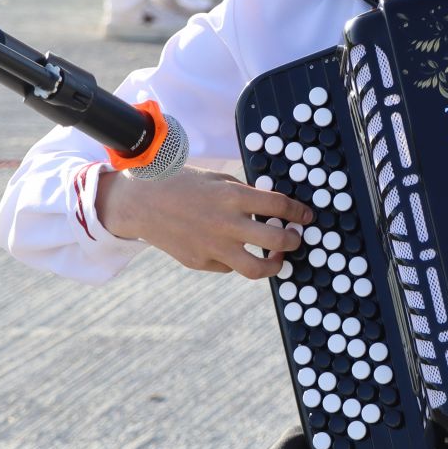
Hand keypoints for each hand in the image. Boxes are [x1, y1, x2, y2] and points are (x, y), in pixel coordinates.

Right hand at [97, 165, 313, 278]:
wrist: (140, 203)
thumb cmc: (181, 184)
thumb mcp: (216, 179)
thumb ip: (243, 194)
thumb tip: (272, 209)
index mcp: (232, 196)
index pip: (280, 206)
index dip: (299, 212)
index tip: (307, 216)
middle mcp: (226, 224)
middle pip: (277, 240)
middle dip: (294, 240)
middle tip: (296, 237)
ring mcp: (213, 247)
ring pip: (257, 269)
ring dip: (275, 265)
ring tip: (277, 258)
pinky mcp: (200, 262)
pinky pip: (228, 266)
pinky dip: (236, 259)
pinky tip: (233, 248)